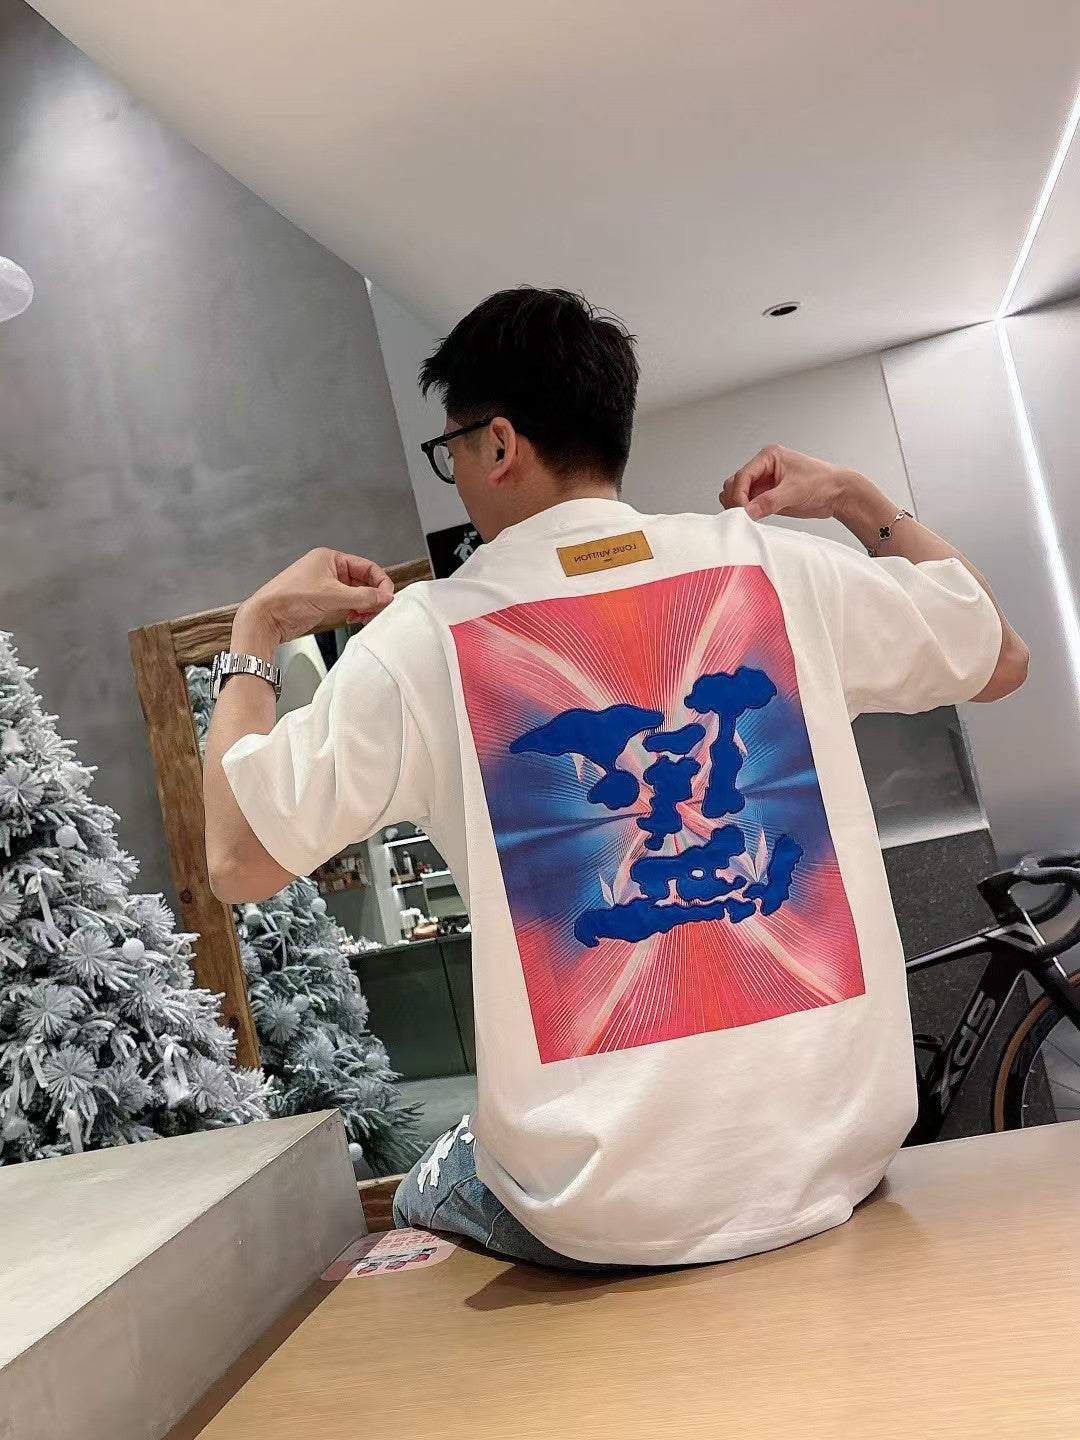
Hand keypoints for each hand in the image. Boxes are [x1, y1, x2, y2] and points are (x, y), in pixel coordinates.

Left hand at [234, 548, 394, 651]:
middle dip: (372, 596)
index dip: (380, 582)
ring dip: (364, 606)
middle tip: (378, 610)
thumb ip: (363, 597)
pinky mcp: (323, 601)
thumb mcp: (332, 596)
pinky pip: (347, 604)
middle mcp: (328, 570)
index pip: (367, 567)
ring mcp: (326, 586)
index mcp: (330, 558)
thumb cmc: (288, 599)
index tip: (386, 598)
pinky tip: (354, 618)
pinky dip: (355, 611)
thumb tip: (384, 597)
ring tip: (366, 616)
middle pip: (363, 581)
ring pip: (356, 594)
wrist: (266, 618)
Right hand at [720, 445, 857, 521]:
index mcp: (768, 457)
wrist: (837, 494)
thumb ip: (769, 501)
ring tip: (748, 517)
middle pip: (735, 483)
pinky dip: (747, 512)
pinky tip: (753, 518)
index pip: (743, 475)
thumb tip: (749, 511)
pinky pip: (749, 504)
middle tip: (743, 514)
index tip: (743, 510)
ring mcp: (765, 483)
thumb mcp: (794, 491)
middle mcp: (764, 468)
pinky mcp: (767, 497)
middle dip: (736, 499)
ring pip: (739, 494)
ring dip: (740, 506)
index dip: (739, 493)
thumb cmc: (823, 482)